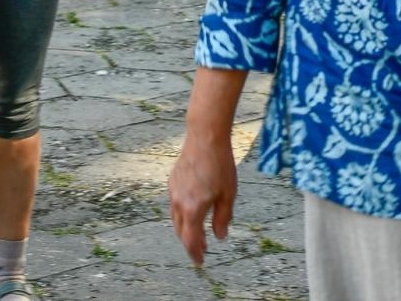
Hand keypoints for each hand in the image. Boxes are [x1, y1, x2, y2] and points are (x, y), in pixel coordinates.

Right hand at [169, 131, 237, 265]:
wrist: (205, 137)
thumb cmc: (220, 165)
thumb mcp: (228, 194)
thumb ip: (223, 218)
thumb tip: (219, 236)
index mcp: (193, 209)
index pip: (191, 240)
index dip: (195, 253)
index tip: (201, 262)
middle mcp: (179, 203)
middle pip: (181, 232)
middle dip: (191, 243)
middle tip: (202, 250)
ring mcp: (173, 192)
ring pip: (176, 219)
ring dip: (186, 229)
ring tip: (199, 233)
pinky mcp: (173, 182)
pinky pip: (175, 205)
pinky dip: (182, 215)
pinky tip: (193, 211)